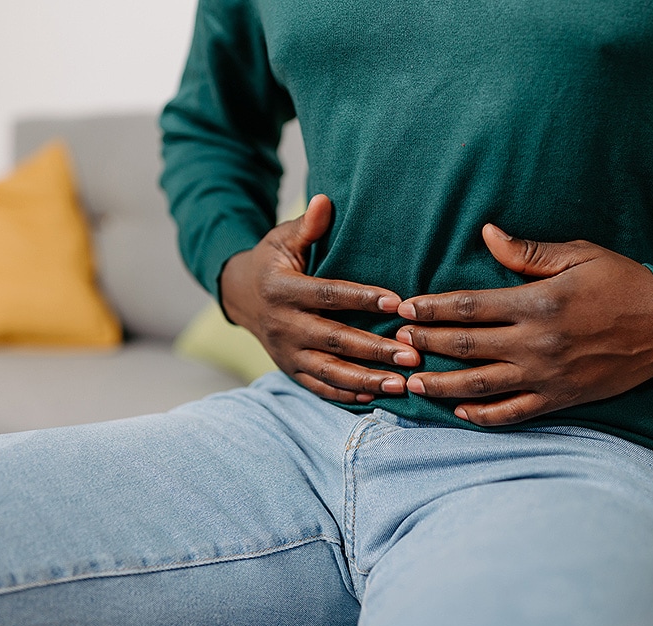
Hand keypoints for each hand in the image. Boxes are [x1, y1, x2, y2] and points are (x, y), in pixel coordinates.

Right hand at [221, 194, 419, 403]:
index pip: (328, 295)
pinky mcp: (289, 369)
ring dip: (366, 380)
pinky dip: (344, 394)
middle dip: (374, 350)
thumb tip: (325, 201)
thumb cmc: (272, 261)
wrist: (239, 295)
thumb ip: (307, 226)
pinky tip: (374, 396)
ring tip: (401, 384)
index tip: (397, 303)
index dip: (362, 299)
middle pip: (334, 339)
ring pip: (329, 370)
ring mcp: (285, 352)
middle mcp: (283, 324)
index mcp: (282, 289)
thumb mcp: (282, 239)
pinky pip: (318, 387)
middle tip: (412, 356)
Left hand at [396, 224, 652, 425]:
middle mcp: (537, 343)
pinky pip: (513, 413)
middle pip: (466, 346)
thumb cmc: (624, 281)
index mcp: (538, 303)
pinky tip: (459, 412)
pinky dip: (483, 415)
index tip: (405, 308)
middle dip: (427, 345)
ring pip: (480, 385)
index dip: (432, 308)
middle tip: (397, 344)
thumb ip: (527, 251)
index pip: (469, 307)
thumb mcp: (579, 255)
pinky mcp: (560, 398)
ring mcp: (547, 375)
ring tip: (411, 384)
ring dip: (441, 386)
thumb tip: (486, 233)